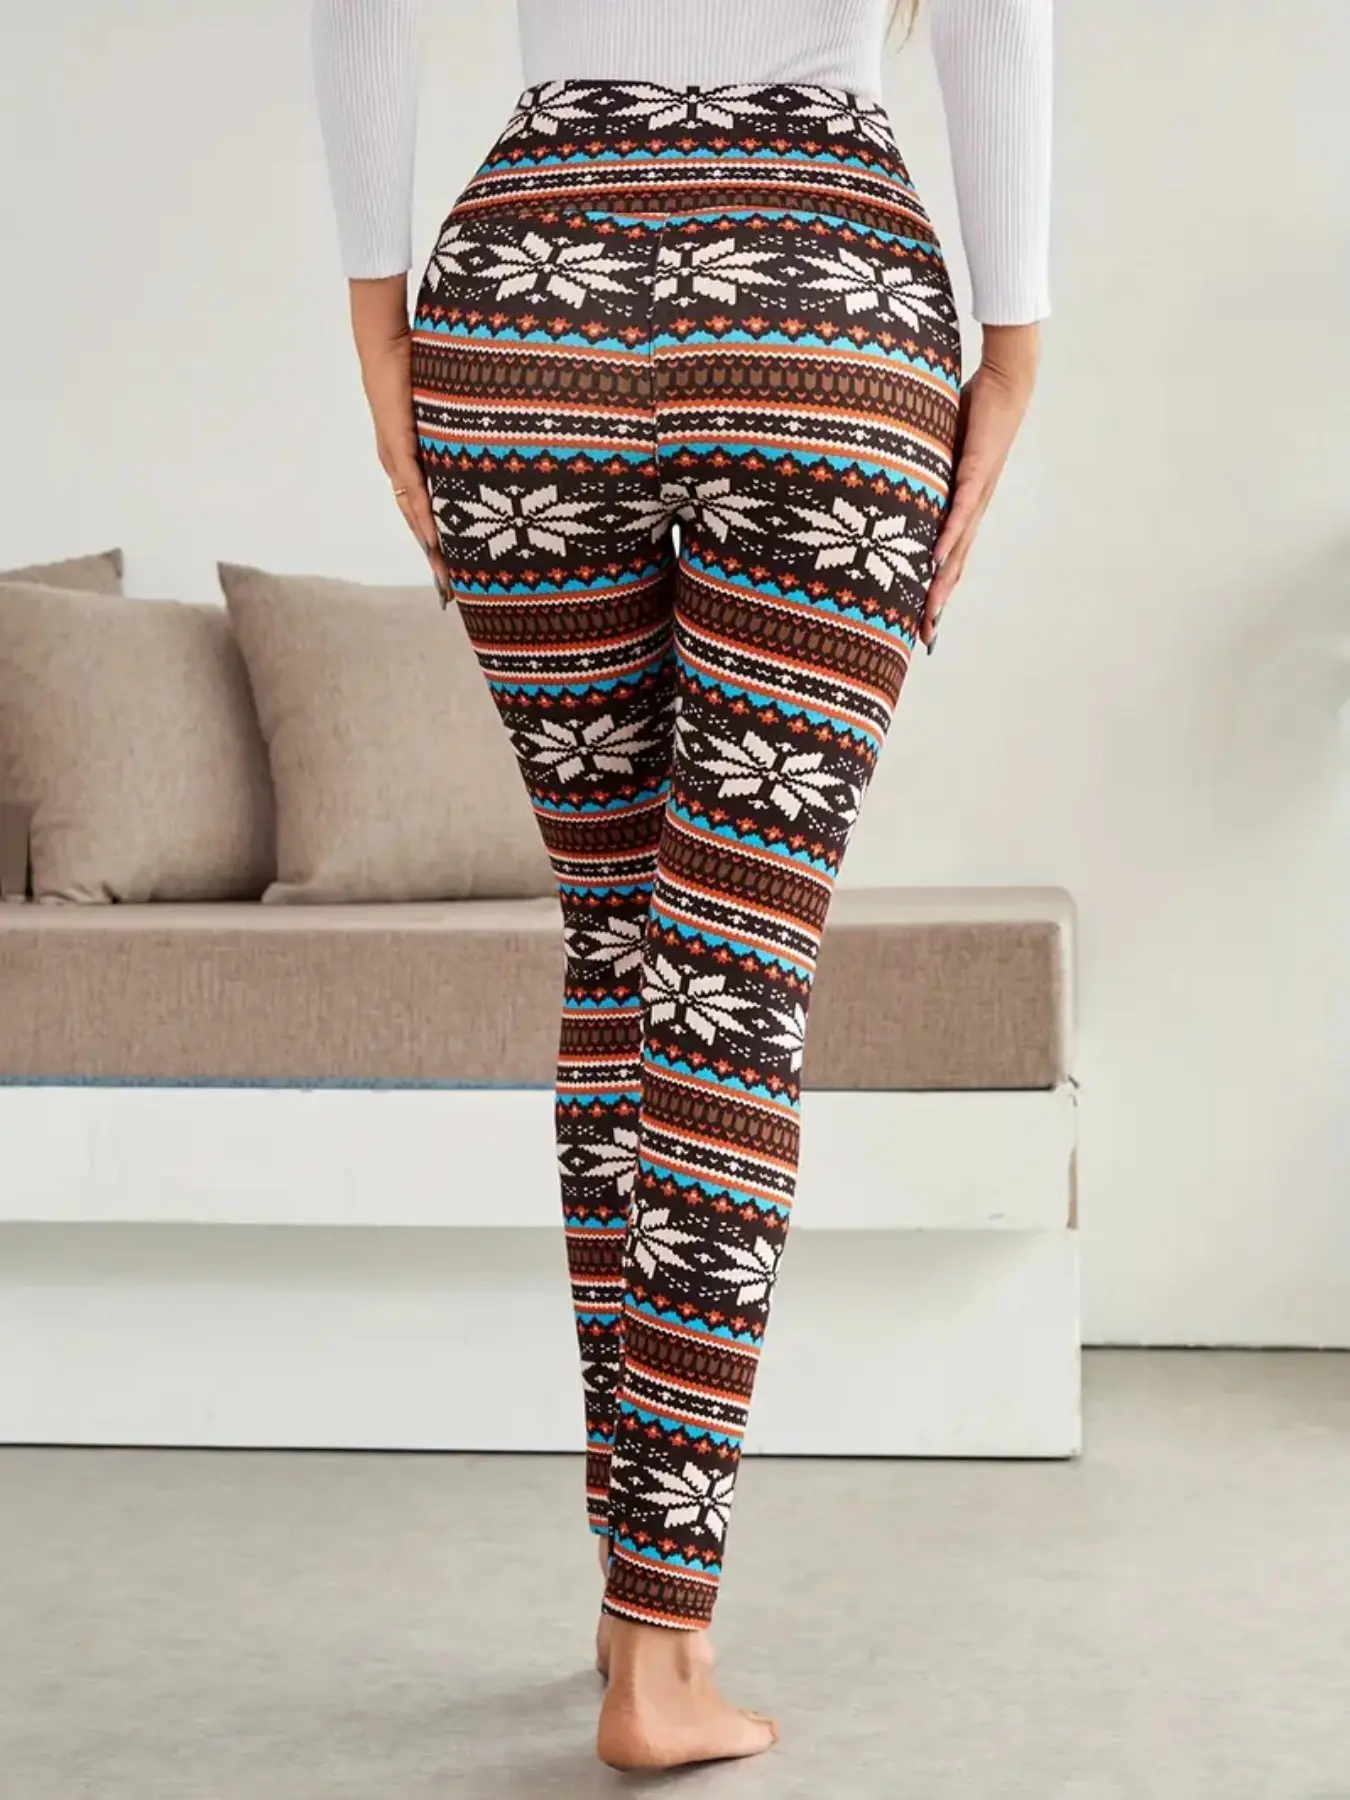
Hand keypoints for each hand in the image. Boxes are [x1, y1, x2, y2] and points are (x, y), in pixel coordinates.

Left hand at [348, 275, 452, 604]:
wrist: (388, 338)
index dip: (441, 540)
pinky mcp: (396, 446)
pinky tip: (435, 540)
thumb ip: (464, 432)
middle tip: (452, 591)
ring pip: (415, 513)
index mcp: (416, 458)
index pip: (430, 507)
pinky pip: (413, 490)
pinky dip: (424, 517)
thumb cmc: (423, 365)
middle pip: (420, 521)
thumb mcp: (450, 409)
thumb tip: (493, 447)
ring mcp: (398, 458)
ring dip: (430, 546)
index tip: (456, 571)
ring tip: (446, 576)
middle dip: (436, 556)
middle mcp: (403, 464)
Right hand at [923, 322, 1041, 648]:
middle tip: (925, 638)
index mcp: (964, 508)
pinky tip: (937, 561)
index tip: (923, 625)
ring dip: (943, 583)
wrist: (1007, 382)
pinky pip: (959, 510)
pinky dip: (948, 537)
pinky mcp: (976, 471)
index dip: (936, 593)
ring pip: (958, 548)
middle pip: (955, 567)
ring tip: (931, 613)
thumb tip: (891, 480)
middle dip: (939, 603)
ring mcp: (977, 493)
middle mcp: (974, 509)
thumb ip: (919, 470)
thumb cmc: (972, 413)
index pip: (948, 560)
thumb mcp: (937, 451)